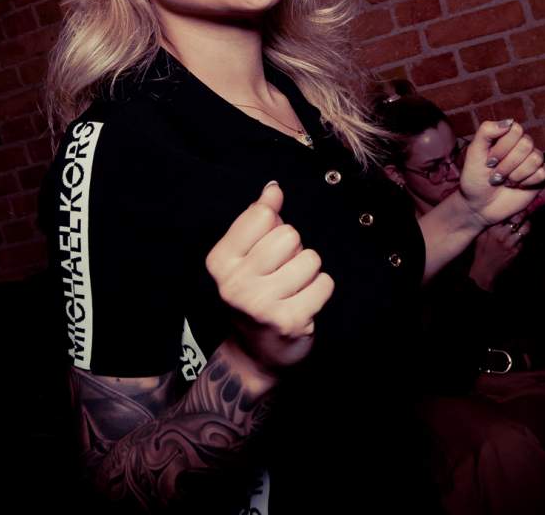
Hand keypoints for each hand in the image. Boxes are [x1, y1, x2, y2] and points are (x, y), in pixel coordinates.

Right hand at [205, 182, 334, 370]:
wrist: (254, 354)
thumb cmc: (254, 294)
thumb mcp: (245, 256)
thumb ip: (258, 220)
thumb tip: (273, 189)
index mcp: (220, 261)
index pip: (262, 215)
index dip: (273, 227)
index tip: (265, 249)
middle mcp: (235, 283)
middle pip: (288, 235)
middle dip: (293, 250)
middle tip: (281, 273)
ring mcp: (261, 304)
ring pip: (310, 259)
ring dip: (308, 272)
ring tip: (292, 289)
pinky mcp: (289, 321)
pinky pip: (324, 283)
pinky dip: (320, 290)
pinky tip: (303, 303)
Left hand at [458, 119, 544, 225]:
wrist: (480, 205)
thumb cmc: (475, 178)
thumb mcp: (474, 152)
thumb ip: (486, 131)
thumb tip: (509, 122)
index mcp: (507, 137)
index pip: (516, 130)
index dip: (502, 147)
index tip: (489, 161)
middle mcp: (522, 146)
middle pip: (526, 144)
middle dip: (507, 164)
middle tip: (495, 174)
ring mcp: (532, 161)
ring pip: (535, 158)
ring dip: (516, 174)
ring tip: (505, 181)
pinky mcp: (540, 177)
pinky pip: (542, 173)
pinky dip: (526, 182)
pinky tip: (517, 186)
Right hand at [468, 215, 529, 290]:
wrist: (484, 270)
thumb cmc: (481, 251)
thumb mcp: (480, 236)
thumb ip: (488, 225)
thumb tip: (496, 214)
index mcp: (492, 228)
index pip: (507, 213)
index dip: (514, 208)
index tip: (517, 204)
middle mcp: (502, 234)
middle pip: (519, 218)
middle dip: (524, 213)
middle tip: (527, 209)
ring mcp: (511, 243)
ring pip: (525, 228)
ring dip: (527, 224)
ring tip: (525, 222)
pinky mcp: (516, 251)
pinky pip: (524, 240)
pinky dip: (522, 238)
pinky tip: (519, 237)